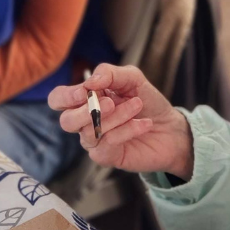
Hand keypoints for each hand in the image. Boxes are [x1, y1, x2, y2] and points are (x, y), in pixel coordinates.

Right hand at [48, 64, 193, 179]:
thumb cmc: (147, 102)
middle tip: (111, 101)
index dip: (66, 96)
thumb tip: (89, 82)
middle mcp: (85, 122)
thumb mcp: (132, 78)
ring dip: (117, 115)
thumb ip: (110, 73)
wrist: (170, 127)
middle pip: (66, 121)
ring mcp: (95, 141)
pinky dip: (127, 130)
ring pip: (90, 131)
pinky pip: (107, 144)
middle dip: (86, 111)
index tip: (86, 91)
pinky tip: (144, 123)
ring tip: (137, 105)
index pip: (58, 99)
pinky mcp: (106, 156)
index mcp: (85, 100)